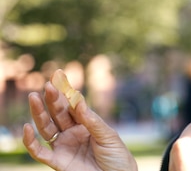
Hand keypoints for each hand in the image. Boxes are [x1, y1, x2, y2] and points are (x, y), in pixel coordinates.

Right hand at [22, 71, 136, 170]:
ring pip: (46, 128)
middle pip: (57, 114)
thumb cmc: (117, 157)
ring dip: (38, 114)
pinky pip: (40, 152)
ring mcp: (64, 146)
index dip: (65, 92)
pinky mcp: (58, 162)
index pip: (72, 106)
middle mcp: (72, 133)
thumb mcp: (108, 136)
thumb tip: (78, 102)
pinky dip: (30, 141)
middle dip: (51, 100)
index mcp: (86, 124)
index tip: (59, 76)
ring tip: (34, 98)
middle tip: (46, 86)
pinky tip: (26, 128)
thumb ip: (92, 121)